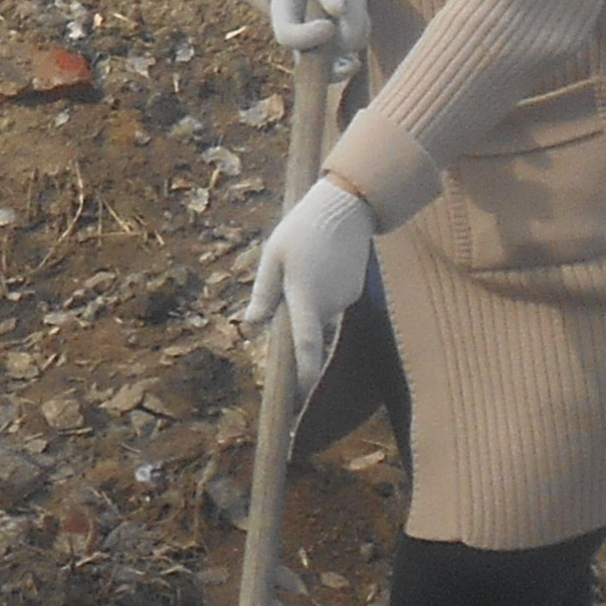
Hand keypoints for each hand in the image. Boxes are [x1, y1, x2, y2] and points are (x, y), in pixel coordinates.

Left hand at [240, 179, 377, 411]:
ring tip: (307, 262)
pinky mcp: (353, 293)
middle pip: (306, 328)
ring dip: (307, 303)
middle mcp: (329, 304)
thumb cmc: (303, 229)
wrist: (347, 207)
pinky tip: (321, 263)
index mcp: (305, 295)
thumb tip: (251, 326)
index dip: (305, 373)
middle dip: (294, 322)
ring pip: (318, 314)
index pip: (306, 344)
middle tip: (287, 280)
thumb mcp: (273, 256)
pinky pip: (330, 303)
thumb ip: (263, 293)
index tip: (301, 397)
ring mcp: (344, 300)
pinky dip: (321, 293)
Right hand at [265, 0, 361, 62]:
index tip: (328, 25)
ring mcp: (322, 41)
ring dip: (358, 16)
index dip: (308, 37)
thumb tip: (337, 10)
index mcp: (283, 14)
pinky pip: (359, 41)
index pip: (288, 38)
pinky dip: (365, 22)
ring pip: (347, 44)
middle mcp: (300, 34)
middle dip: (345, 27)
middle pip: (320, 53)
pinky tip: (358, 1)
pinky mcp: (342, 40)